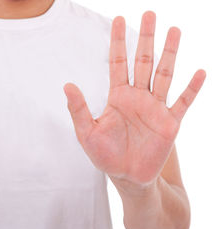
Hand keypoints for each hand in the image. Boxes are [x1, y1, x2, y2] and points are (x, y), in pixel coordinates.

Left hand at [64, 12, 205, 183]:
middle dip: (146, 38)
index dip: (118, 42)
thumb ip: (78, 109)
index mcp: (117, 96)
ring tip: (174, 30)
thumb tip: (67, 84)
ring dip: (170, 53)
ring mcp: (155, 108)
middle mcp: (138, 97)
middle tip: (150, 13)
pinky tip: (199, 71)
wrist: (126, 177)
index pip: (118, 62)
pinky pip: (183, 102)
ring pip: (164, 74)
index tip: (117, 19)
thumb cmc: (104, 155)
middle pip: (143, 61)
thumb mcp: (86, 132)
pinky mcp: (170, 123)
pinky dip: (191, 88)